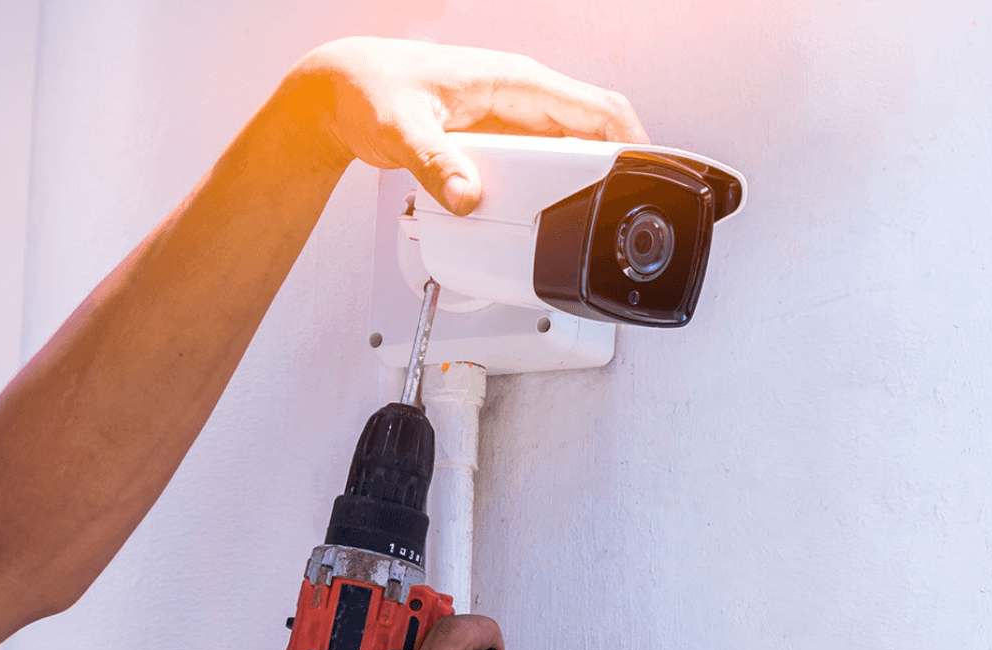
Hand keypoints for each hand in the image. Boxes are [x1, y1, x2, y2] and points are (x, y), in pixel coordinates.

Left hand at [291, 36, 648, 214]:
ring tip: (595, 224)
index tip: (651, 179)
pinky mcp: (500, 140)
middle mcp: (521, 97)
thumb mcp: (401, 130)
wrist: (341, 90)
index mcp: (515, 82)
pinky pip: (545, 164)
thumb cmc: (370, 89)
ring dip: (587, 185)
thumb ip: (435, 164)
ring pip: (573, 151)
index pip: (599, 108)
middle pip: (596, 134)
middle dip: (618, 173)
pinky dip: (557, 189)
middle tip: (625, 216)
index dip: (634, 144)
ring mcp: (513, 119)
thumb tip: (467, 195)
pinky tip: (553, 216)